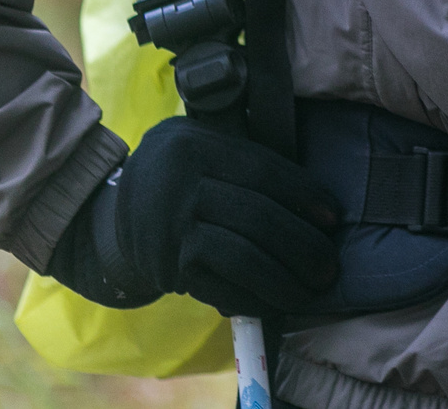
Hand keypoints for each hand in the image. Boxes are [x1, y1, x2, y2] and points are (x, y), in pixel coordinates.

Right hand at [52, 118, 339, 317]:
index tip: (335, 218)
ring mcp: (168, 229)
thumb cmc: (180, 174)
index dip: (305, 195)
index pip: (264, 171)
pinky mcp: (164, 267)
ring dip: (283, 280)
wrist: (112, 210)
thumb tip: (315, 200)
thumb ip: (245, 159)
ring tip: (311, 290)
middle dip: (303, 245)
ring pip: (241, 256)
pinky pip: (217, 286)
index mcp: (195, 145)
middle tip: (330, 266)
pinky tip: (276, 303)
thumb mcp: (201, 144)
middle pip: (257, 217)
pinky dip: (252, 298)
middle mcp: (179, 185)